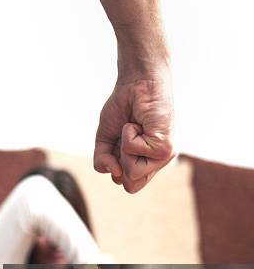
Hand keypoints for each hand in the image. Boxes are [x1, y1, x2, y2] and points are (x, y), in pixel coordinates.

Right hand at [94, 68, 174, 193]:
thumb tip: (114, 173)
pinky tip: (139, 122)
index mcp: (145, 164)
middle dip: (119, 162)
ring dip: (123, 147)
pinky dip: (129, 134)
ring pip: (132, 172)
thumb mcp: (104, 140)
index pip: (128, 185)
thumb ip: (102, 162)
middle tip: (127, 138)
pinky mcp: (165, 147)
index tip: (119, 144)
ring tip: (134, 128)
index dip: (116, 169)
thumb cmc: (122, 108)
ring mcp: (163, 157)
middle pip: (130, 186)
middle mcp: (157, 164)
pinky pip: (133, 151)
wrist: (135, 82)